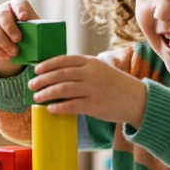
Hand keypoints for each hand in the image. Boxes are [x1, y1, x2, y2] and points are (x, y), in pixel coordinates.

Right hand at [0, 0, 38, 77]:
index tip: (24, 18)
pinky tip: (7, 57)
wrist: (15, 40)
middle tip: (18, 39)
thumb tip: (55, 44)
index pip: (18, 4)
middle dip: (10, 28)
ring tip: (14, 53)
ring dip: (4, 42)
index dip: (20, 9)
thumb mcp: (36, 29)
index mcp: (17, 6)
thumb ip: (42, 32)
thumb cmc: (30, 32)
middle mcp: (3, 11)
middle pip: (3, 16)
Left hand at [29, 54, 147, 126]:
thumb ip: (83, 70)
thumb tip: (58, 75)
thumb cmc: (116, 85)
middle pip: (60, 74)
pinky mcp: (94, 105)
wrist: (138, 100)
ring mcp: (92, 89)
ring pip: (62, 89)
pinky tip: (50, 109)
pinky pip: (71, 105)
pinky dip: (58, 107)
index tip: (36, 69)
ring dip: (46, 93)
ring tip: (37, 98)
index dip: (48, 64)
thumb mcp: (101, 70)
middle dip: (43, 80)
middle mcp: (91, 73)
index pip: (64, 60)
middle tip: (31, 85)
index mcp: (91, 62)